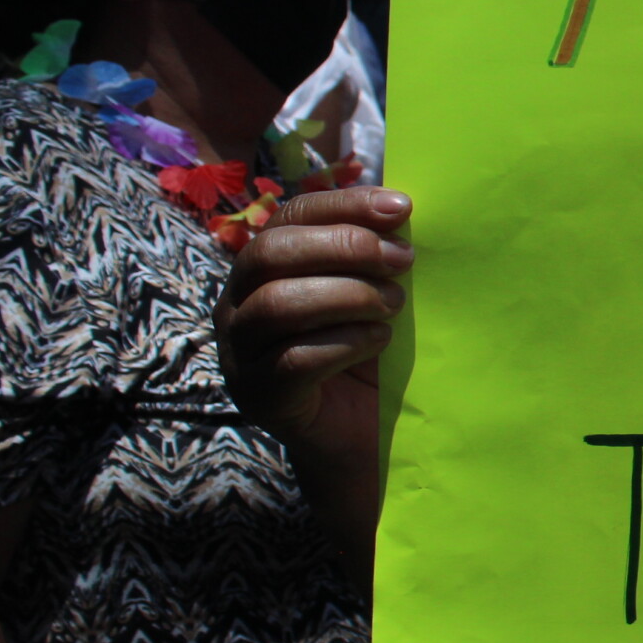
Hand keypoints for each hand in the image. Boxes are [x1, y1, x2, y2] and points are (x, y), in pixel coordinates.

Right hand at [215, 187, 410, 458]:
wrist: (361, 437)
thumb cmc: (368, 356)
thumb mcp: (372, 296)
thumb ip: (375, 258)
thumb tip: (405, 214)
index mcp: (264, 268)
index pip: (292, 216)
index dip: (345, 205)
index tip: (402, 208)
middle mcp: (238, 304)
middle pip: (271, 253)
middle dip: (345, 248)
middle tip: (403, 262)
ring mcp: (240, 352)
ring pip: (277, 305)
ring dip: (347, 296)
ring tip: (393, 305)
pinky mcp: (258, 396)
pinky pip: (293, 359)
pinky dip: (345, 343)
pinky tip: (379, 340)